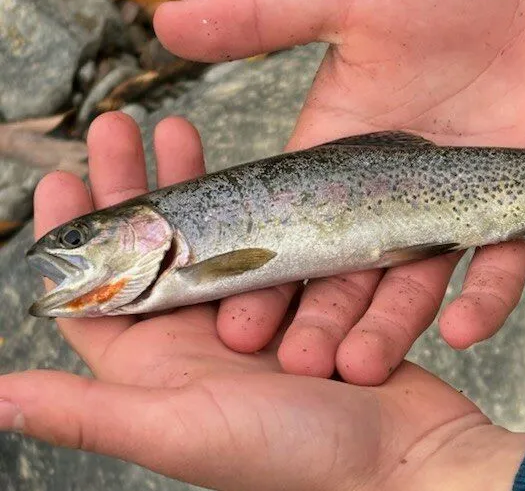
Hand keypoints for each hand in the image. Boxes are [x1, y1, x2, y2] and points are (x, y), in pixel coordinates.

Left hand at [0, 113, 524, 490]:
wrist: (401, 460)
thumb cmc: (295, 456)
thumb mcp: (182, 431)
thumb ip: (93, 415)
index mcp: (157, 372)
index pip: (96, 297)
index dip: (73, 237)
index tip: (62, 176)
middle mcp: (198, 344)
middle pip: (151, 254)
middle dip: (132, 189)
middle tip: (122, 127)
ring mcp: (254, 323)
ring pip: (210, 241)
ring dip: (193, 185)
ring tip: (181, 130)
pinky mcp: (303, 309)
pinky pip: (269, 248)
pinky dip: (257, 208)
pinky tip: (253, 170)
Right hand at [153, 0, 524, 384]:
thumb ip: (262, 18)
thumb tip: (165, 24)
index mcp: (342, 151)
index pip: (295, 225)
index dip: (266, 271)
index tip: (233, 313)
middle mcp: (392, 191)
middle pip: (349, 270)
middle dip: (320, 317)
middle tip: (291, 362)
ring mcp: (455, 206)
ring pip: (416, 283)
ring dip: (389, 325)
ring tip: (358, 365)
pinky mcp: (518, 210)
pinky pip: (500, 266)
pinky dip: (485, 299)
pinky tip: (459, 329)